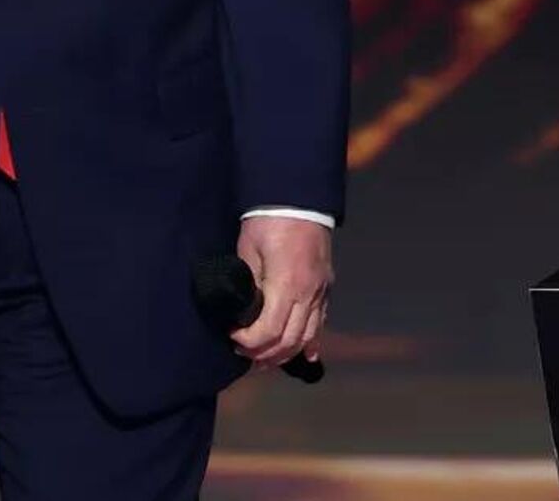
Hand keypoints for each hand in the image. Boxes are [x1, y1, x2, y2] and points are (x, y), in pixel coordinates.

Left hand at [231, 214, 332, 370]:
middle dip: (263, 354)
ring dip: (285, 353)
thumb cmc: (268, 220)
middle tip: (242, 353)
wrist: (299, 199)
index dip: (248, 341)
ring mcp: (320, 291)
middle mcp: (308, 293)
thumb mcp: (248, 250)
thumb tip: (241, 311)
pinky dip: (310, 342)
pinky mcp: (326, 287)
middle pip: (289, 341)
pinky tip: (305, 355)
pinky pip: (320, 322)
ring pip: (306, 337)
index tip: (232, 335)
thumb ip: (248, 284)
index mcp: (287, 284)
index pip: (269, 331)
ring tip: (264, 359)